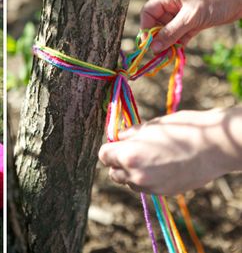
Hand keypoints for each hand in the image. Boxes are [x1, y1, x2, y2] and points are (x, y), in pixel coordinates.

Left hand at [98, 107, 241, 194]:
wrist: (214, 147)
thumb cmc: (182, 130)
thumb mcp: (151, 125)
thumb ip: (131, 134)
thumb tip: (119, 136)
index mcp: (129, 155)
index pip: (104, 155)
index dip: (110, 148)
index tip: (118, 142)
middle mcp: (136, 174)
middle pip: (113, 172)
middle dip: (118, 162)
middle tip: (131, 150)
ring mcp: (150, 187)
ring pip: (128, 182)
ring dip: (131, 173)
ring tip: (149, 158)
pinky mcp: (163, 193)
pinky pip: (145, 188)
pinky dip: (146, 179)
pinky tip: (160, 166)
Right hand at [141, 0, 241, 52]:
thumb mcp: (191, 16)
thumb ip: (172, 32)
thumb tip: (154, 47)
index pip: (148, 12)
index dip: (146, 28)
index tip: (148, 44)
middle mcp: (173, 5)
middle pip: (158, 24)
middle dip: (158, 39)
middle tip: (159, 54)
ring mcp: (184, 13)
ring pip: (170, 31)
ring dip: (169, 43)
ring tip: (168, 56)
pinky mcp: (194, 21)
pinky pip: (181, 34)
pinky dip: (179, 43)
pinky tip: (177, 53)